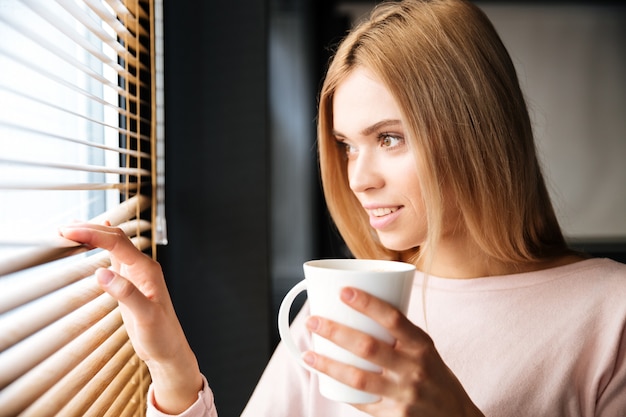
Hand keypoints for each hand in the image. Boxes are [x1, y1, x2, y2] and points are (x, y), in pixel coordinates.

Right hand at [59, 223, 202, 413]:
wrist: (168, 350)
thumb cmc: (162, 336)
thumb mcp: (145, 317)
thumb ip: (126, 294)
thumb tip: (102, 273)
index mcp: (147, 270)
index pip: (117, 243)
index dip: (93, 234)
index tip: (71, 232)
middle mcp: (142, 268)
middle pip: (115, 239)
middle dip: (90, 230)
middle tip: (63, 229)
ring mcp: (135, 274)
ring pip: (113, 246)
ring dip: (93, 235)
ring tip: (71, 230)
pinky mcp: (129, 283)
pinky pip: (114, 257)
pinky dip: (100, 246)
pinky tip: (94, 240)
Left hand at [303, 287, 483, 416]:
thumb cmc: (434, 375)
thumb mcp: (425, 350)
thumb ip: (398, 333)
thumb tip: (356, 308)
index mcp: (422, 345)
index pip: (394, 318)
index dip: (367, 303)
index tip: (342, 290)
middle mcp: (415, 369)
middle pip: (368, 347)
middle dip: (335, 332)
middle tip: (313, 321)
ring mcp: (404, 395)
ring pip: (358, 378)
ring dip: (328, 364)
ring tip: (308, 353)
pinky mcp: (395, 416)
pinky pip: (362, 403)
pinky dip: (342, 391)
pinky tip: (325, 380)